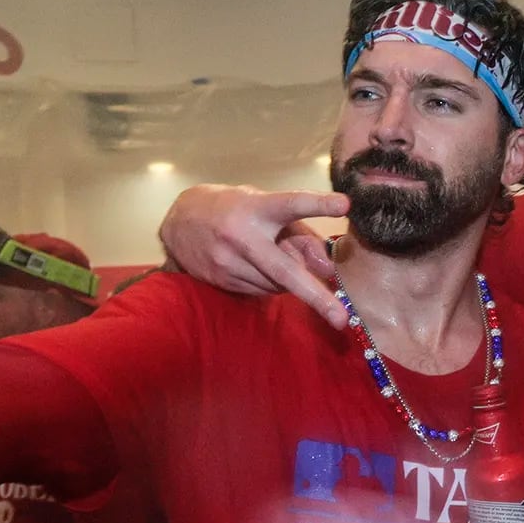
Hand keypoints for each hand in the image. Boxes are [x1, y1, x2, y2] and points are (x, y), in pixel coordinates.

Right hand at [158, 183, 349, 327]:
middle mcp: (241, 236)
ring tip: (276, 258)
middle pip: (285, 270)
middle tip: (341, 319)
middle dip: (315, 296)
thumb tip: (327, 265)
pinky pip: (261, 291)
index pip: (291, 204)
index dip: (317, 203)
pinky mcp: (222, 281)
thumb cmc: (234, 209)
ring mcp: (229, 262)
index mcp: (257, 208)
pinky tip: (260, 267)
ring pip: (277, 285)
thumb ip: (300, 232)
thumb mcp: (265, 206)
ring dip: (290, 281)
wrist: (179, 222)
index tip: (343, 204)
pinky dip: (271, 284)